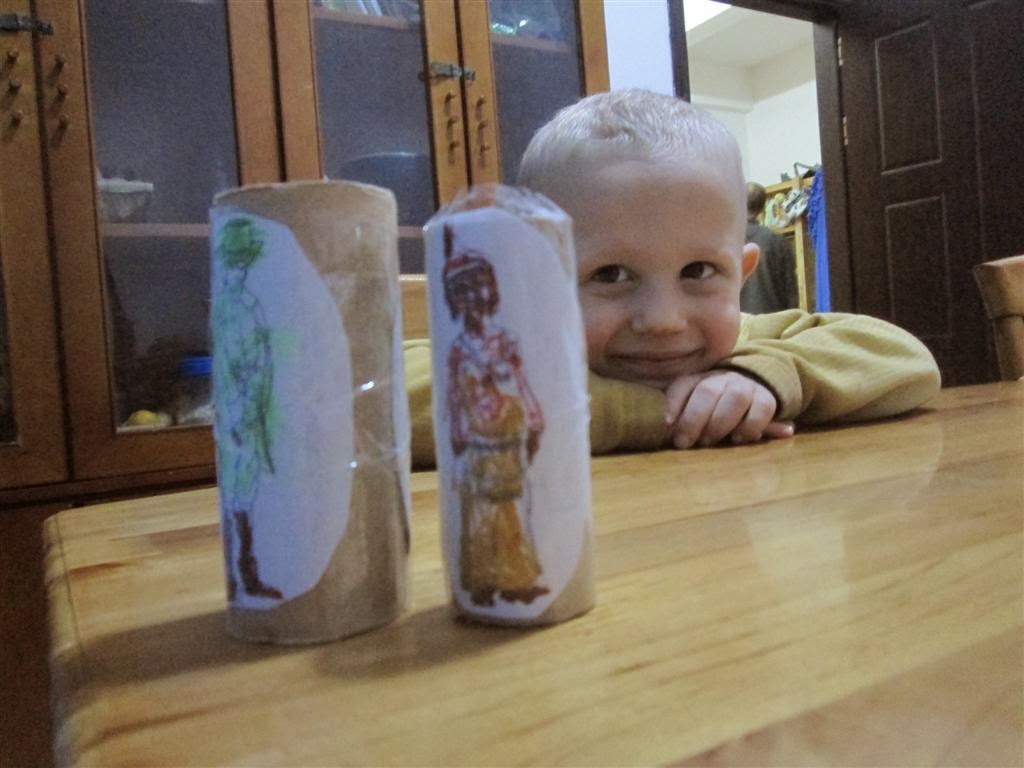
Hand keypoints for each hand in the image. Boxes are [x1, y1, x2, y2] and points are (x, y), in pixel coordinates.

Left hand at [664, 370, 793, 448]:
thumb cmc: (711, 408)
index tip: (668, 424)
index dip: (674, 403)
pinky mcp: (767, 399)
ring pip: (736, 398)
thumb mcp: (690, 406)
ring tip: (710, 441)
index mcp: (701, 377)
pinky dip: (750, 427)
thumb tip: (667, 421)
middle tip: (686, 442)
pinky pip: (763, 409)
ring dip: (720, 423)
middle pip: (708, 391)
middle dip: (694, 420)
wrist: (748, 391)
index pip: (684, 385)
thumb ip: (678, 409)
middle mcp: (723, 377)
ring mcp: (747, 386)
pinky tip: (738, 439)